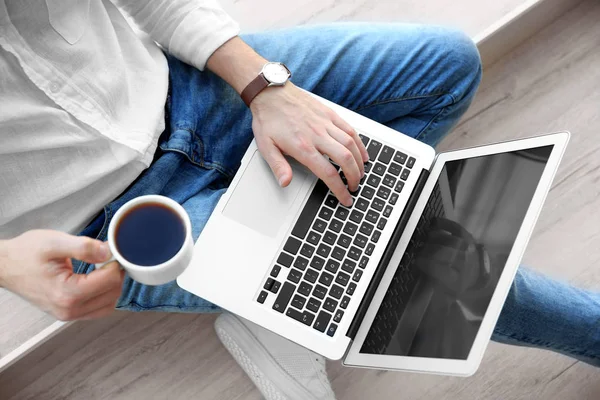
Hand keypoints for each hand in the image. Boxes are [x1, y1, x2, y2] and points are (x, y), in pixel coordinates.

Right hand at [0, 230, 123, 320]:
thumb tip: (109, 252)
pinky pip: (97, 309)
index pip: (110, 280)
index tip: (110, 250)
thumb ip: (84, 247)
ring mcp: (68, 315)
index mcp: (67, 293)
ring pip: (108, 304)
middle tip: (108, 257)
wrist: (5, 266)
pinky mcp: (67, 314)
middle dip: (116, 274)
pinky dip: (103, 295)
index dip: (115, 262)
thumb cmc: (25, 253)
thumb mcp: (54, 242)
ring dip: (112, 286)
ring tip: (102, 268)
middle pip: (113, 294)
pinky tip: (96, 280)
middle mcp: (69, 310)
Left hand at [250, 83, 368, 205]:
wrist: (271, 93)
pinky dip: (360, 143)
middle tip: (354, 187)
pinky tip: (362, 153)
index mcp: (303, 146)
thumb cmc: (268, 119)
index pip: (328, 172)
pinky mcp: (330, 114)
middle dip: (354, 177)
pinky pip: (350, 129)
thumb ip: (278, 166)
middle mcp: (317, 135)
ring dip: (359, 162)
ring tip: (360, 173)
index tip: (345, 198)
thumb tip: (285, 183)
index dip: (339, 189)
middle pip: (345, 159)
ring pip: (351, 144)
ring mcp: (326, 123)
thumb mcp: (265, 146)